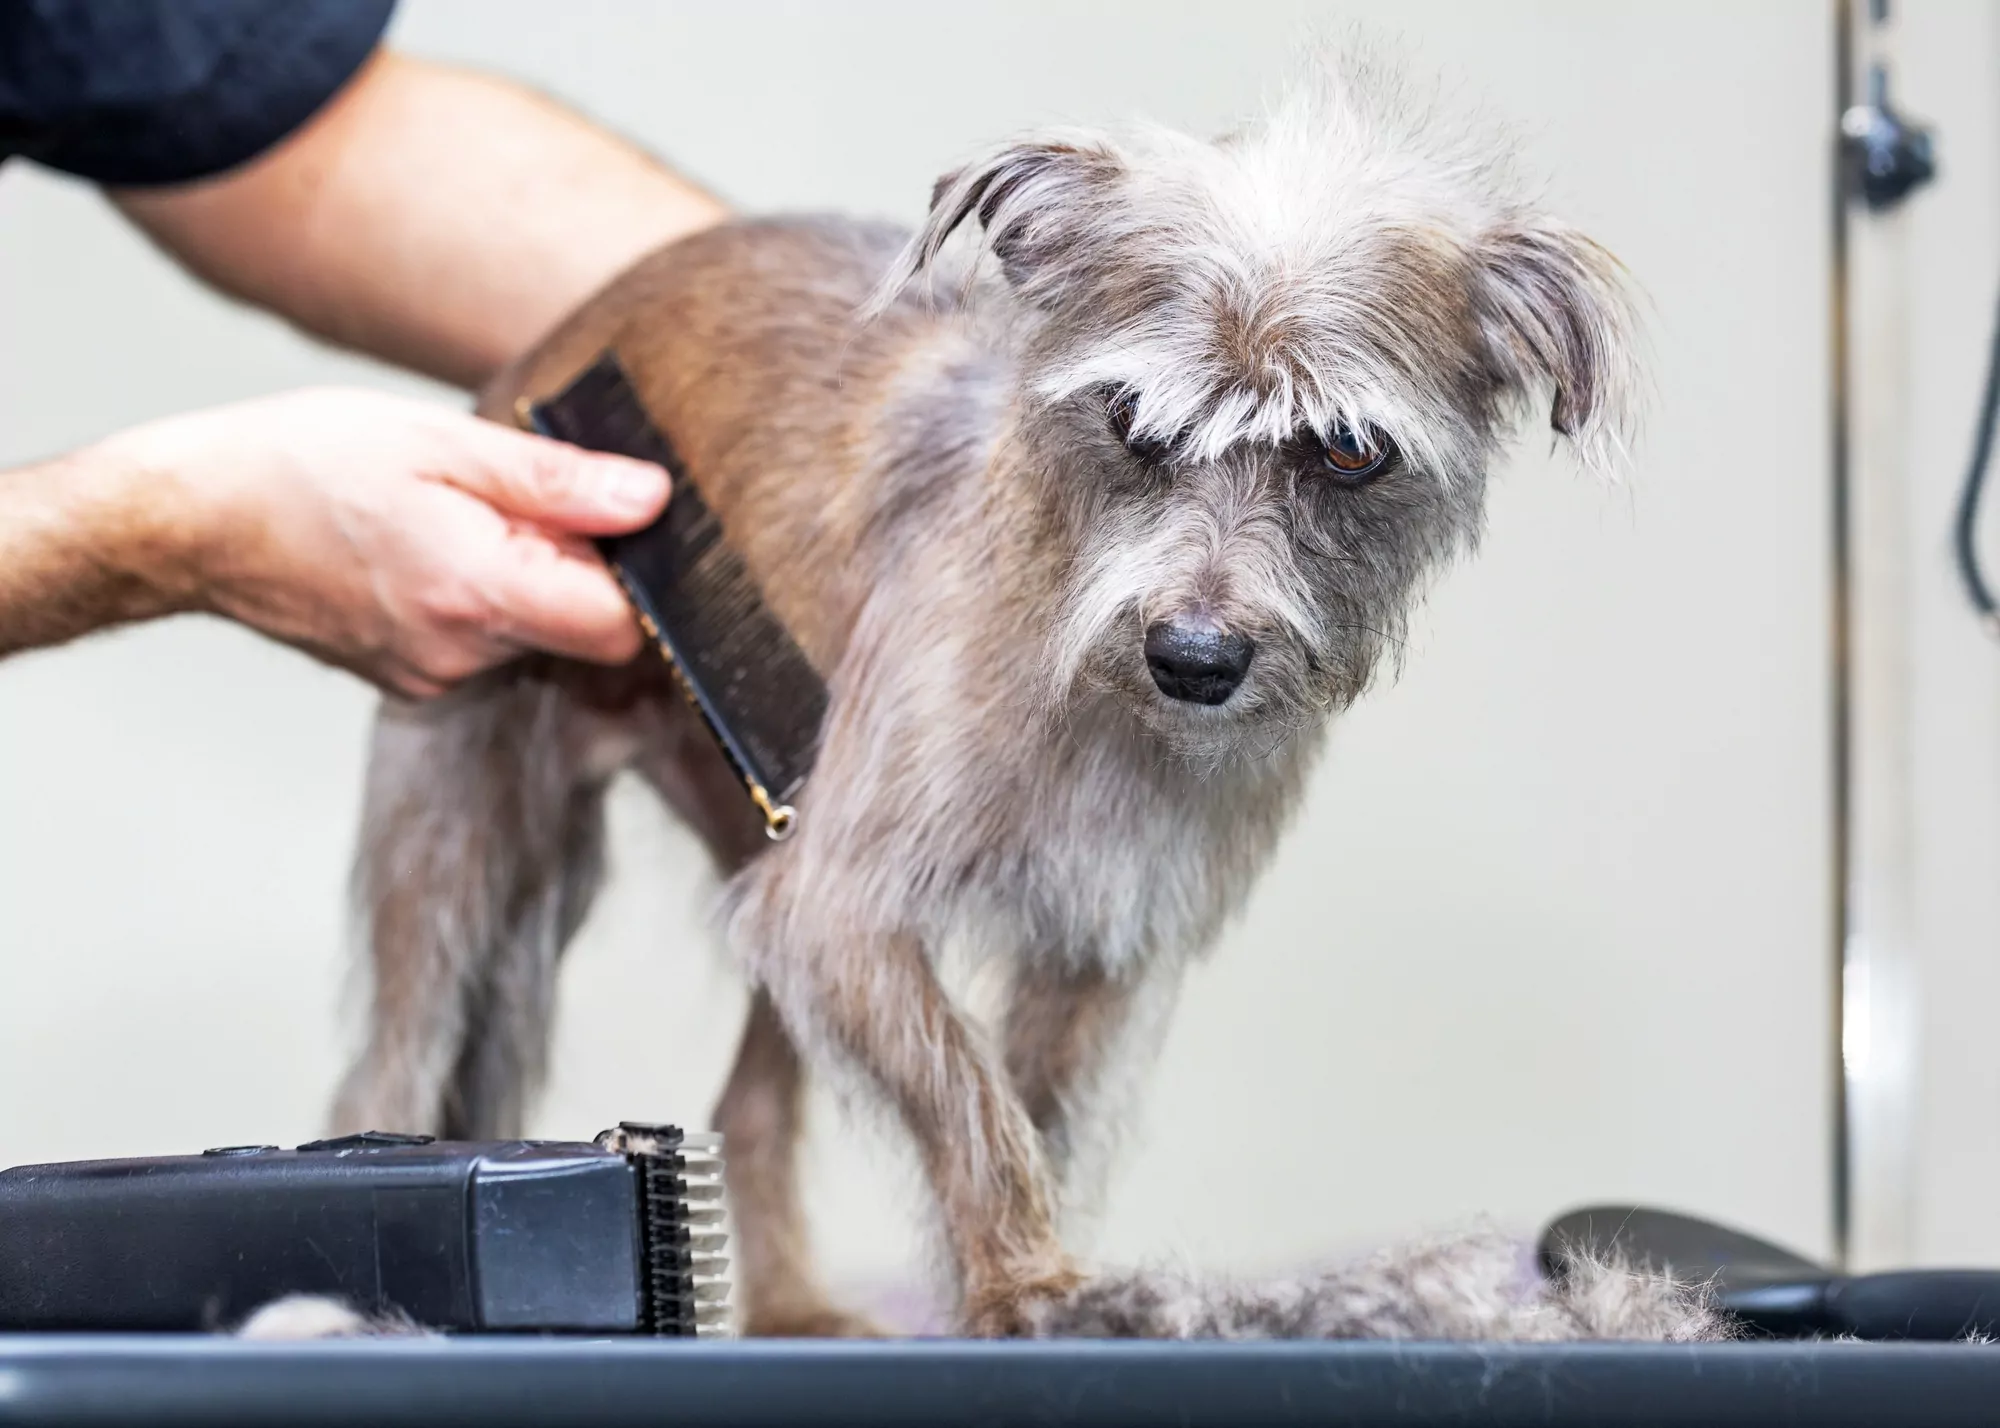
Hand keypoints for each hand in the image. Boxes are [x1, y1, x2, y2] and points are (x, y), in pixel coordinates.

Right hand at [93, 387, 667, 696]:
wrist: (187, 522)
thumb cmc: (301, 464)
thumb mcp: (440, 442)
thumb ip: (557, 481)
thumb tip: (652, 499)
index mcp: (478, 594)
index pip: (624, 629)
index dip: (640, 576)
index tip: (618, 521)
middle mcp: (462, 657)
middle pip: (584, 633)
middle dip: (581, 567)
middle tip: (519, 500)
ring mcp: (433, 677)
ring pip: (535, 635)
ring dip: (527, 577)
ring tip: (460, 515)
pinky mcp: (410, 679)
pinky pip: (485, 644)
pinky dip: (483, 598)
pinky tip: (431, 547)